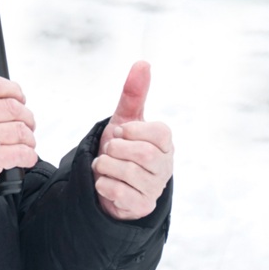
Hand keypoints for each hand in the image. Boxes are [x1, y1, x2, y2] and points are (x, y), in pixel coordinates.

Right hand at [0, 75, 37, 199]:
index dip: (13, 90)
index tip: (19, 97)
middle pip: (13, 106)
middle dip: (25, 116)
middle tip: (26, 124)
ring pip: (20, 129)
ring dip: (28, 138)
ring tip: (26, 144)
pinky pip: (21, 152)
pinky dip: (28, 155)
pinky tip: (25, 158)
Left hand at [92, 61, 173, 220]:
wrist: (106, 181)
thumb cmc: (121, 148)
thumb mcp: (124, 119)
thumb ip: (133, 94)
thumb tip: (143, 62)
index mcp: (165, 143)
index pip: (158, 132)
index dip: (132, 130)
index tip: (120, 131)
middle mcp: (165, 166)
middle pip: (144, 154)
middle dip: (116, 149)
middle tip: (109, 149)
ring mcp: (155, 188)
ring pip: (128, 173)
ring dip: (105, 166)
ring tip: (104, 165)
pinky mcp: (141, 206)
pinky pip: (119, 193)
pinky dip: (103, 184)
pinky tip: (104, 182)